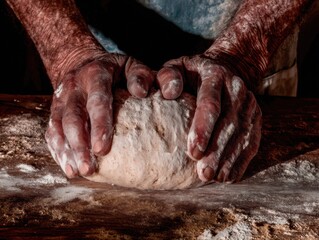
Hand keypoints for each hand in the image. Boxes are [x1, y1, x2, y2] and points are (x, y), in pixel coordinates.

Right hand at [45, 54, 153, 177]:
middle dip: (79, 145)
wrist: (82, 62)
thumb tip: (141, 92)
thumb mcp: (131, 65)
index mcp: (95, 74)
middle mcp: (75, 87)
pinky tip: (68, 167)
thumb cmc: (114, 69)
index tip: (102, 149)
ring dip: (66, 151)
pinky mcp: (55, 111)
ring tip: (76, 172)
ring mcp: (61, 99)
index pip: (97, 100)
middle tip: (88, 168)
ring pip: (58, 127)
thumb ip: (140, 75)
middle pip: (72, 118)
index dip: (98, 125)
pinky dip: (58, 150)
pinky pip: (52, 131)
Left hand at [157, 55, 261, 181]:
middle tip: (204, 174)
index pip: (210, 103)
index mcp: (215, 76)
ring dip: (230, 159)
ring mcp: (249, 104)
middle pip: (229, 123)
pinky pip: (251, 141)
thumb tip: (169, 93)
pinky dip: (241, 160)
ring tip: (216, 179)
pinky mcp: (256, 117)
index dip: (203, 129)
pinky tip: (229, 176)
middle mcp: (236, 89)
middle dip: (217, 151)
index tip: (193, 152)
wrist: (228, 66)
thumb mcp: (177, 67)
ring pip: (242, 135)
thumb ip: (167, 76)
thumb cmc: (193, 72)